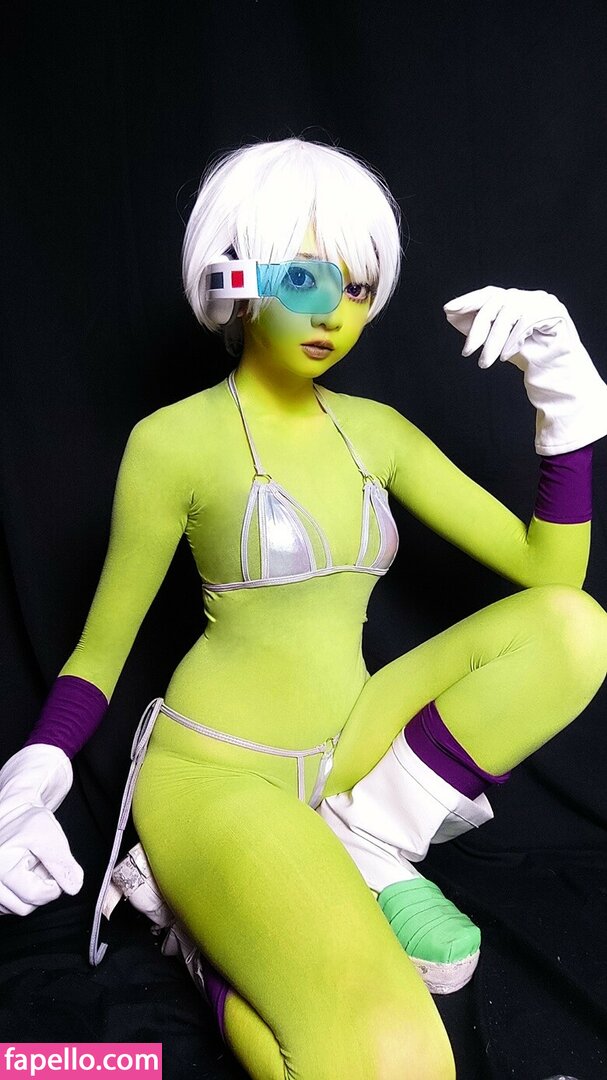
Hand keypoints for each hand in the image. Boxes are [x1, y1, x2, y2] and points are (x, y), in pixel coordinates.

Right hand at [0, 743, 82, 914]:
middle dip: (39, 888)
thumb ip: (63, 864)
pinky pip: (8, 906)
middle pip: (24, 907)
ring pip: (16, 908)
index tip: (54, 868)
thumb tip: (74, 887)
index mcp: (1, 867)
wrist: (14, 812)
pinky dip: (19, 893)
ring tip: (29, 866)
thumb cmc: (29, 821)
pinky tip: (22, 874)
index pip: (34, 896)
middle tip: (40, 864)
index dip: (53, 885)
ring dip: (29, 890)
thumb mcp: (50, 837)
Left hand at [443, 285, 606, 453]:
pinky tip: (506, 356)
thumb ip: (479, 328)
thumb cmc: (529, 359)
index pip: (490, 294)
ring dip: (494, 340)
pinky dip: (513, 339)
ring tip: (485, 362)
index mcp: (517, 300)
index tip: (448, 309)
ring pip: (510, 312)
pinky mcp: (555, 312)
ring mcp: (544, 302)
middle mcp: (530, 297)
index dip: (468, 300)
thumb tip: (450, 313)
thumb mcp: (497, 343)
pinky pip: (527, 320)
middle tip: (467, 353)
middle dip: (478, 328)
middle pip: (497, 302)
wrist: (557, 376)